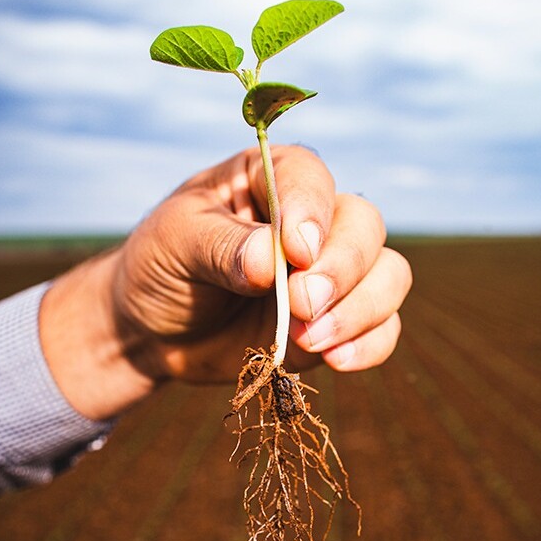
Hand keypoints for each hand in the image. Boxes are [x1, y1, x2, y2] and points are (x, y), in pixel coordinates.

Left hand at [39, 146, 411, 419]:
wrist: (152, 328)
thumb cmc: (161, 264)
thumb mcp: (175, 242)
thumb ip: (220, 247)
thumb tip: (268, 260)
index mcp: (271, 178)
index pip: (310, 179)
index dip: (312, 213)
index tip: (296, 252)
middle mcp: (315, 219)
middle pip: (365, 226)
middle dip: (341, 269)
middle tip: (301, 304)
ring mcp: (332, 272)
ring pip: (388, 276)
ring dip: (362, 309)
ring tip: (311, 338)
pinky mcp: (338, 321)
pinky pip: (382, 328)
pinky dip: (371, 344)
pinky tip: (336, 361)